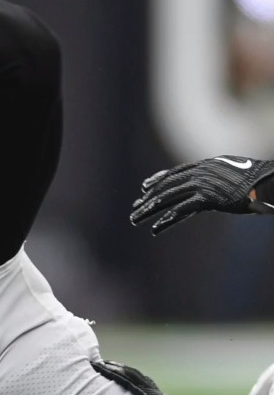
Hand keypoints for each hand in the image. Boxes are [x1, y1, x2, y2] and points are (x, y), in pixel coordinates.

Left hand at [130, 156, 273, 234]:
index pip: (175, 173)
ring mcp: (203, 184)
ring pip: (168, 198)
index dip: (158, 181)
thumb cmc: (259, 180)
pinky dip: (166, 221)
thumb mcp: (236, 173)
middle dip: (148, 199)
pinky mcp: (208, 198)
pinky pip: (181, 210)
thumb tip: (217, 187)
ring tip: (134, 219)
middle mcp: (200, 172)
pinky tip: (155, 229)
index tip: (145, 188)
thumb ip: (221, 178)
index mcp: (206, 165)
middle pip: (167, 186)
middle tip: (134, 208)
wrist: (270, 182)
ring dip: (149, 210)